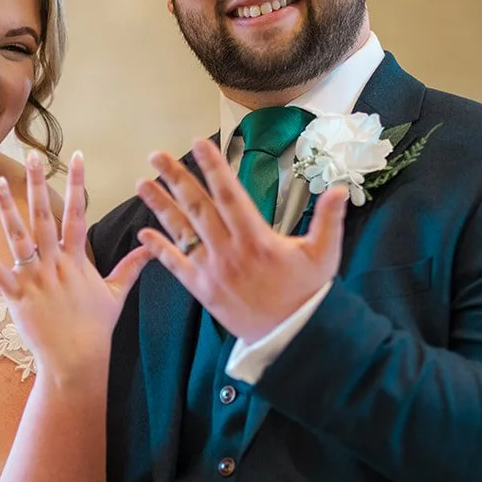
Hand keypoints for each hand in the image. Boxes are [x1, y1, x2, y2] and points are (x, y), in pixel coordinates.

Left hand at [0, 150, 149, 379]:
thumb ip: (131, 267)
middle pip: (45, 216)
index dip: (78, 183)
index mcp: (77, 260)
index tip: (77, 156)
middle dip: (39, 184)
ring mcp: (34, 278)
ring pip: (18, 237)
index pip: (78, 213)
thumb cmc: (96, 328)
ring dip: (8, 209)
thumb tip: (152, 248)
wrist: (76, 360)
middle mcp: (54, 264)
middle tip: (33, 156)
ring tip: (0, 182)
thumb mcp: (117, 294)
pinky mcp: (15, 295)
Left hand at [136, 137, 347, 343]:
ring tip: (141, 183)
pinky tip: (143, 233)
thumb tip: (339, 188)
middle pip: (198, 207)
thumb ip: (330, 219)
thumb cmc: (307, 293)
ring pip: (181, 231)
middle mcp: (230, 251)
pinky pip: (177, 266)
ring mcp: (213, 271)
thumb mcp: (325, 254)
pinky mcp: (203, 290)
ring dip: (160, 206)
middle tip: (157, 155)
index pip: (231, 195)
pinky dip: (159, 249)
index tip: (198, 144)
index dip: (214, 168)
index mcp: (257, 238)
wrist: (291, 337)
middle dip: (176, 178)